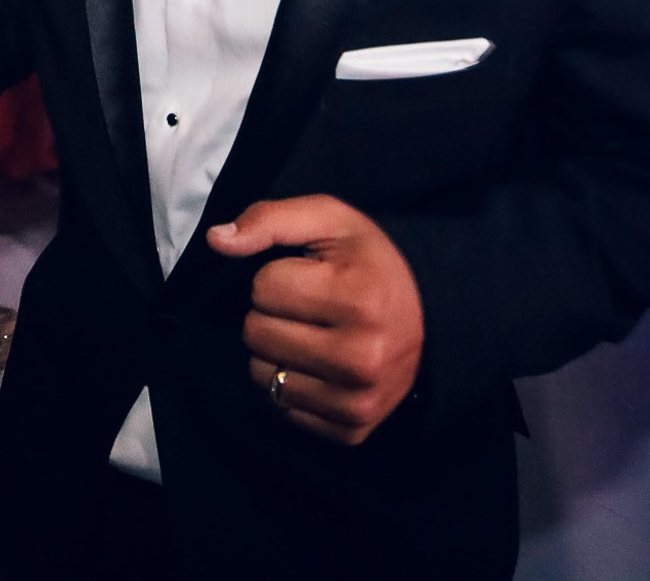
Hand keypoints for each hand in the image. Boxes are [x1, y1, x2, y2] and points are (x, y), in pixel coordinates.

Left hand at [209, 195, 423, 446]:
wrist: (432, 319)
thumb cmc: (370, 264)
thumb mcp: (330, 220)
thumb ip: (270, 219)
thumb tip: (216, 239)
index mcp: (358, 298)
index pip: (263, 287)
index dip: (279, 275)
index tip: (310, 277)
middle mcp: (361, 356)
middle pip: (256, 333)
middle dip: (272, 314)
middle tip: (308, 308)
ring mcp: (357, 400)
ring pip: (261, 376)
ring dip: (275, 352)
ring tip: (311, 336)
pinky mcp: (351, 430)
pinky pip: (281, 409)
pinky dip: (290, 386)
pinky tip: (319, 367)